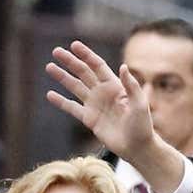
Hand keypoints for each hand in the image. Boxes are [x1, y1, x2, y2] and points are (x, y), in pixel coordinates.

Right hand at [45, 41, 186, 192]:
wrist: (137, 147)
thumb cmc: (142, 125)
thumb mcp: (140, 104)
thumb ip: (131, 86)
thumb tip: (124, 66)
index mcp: (115, 86)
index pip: (98, 66)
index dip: (86, 55)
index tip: (74, 45)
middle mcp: (103, 93)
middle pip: (83, 73)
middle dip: (70, 62)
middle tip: (56, 51)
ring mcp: (95, 105)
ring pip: (75, 87)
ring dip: (62, 77)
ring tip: (49, 67)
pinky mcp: (89, 119)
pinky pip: (72, 108)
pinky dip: (61, 102)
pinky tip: (50, 94)